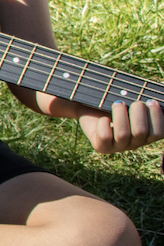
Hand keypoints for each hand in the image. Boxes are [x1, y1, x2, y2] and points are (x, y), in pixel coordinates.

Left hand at [36, 93, 163, 155]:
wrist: (89, 104)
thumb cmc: (115, 99)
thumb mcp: (133, 98)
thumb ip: (146, 101)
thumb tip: (154, 100)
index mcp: (148, 134)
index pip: (160, 132)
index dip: (157, 117)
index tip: (150, 101)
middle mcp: (136, 143)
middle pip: (142, 132)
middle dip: (137, 112)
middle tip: (131, 102)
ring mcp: (119, 147)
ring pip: (123, 134)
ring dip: (120, 114)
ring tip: (117, 103)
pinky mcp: (102, 147)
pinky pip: (105, 136)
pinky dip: (103, 123)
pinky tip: (103, 118)